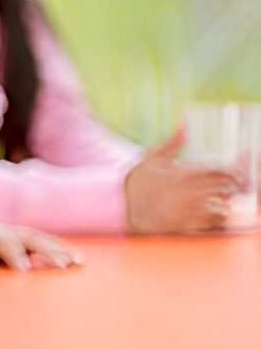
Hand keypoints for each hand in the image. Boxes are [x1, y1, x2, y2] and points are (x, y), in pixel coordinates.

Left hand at [0, 210, 84, 270]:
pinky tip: (60, 261)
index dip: (13, 254)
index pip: (1, 241)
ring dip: (55, 249)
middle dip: (49, 249)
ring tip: (79, 262)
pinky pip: (26, 244)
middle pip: (25, 236)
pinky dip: (46, 251)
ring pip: (31, 239)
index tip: (26, 270)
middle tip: (72, 263)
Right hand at [124, 126, 241, 233]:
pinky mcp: (184, 226)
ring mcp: (187, 211)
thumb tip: (185, 122)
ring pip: (221, 209)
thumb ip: (173, 141)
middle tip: (225, 188)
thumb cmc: (136, 181)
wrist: (119, 206)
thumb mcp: (152, 157)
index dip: (229, 173)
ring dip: (223, 205)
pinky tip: (208, 215)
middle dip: (227, 189)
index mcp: (184, 174)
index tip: (229, 174)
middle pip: (224, 190)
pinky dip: (214, 220)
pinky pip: (210, 225)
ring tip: (217, 202)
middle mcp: (189, 193)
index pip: (219, 171)